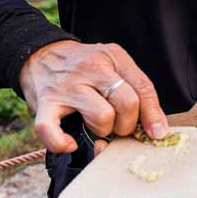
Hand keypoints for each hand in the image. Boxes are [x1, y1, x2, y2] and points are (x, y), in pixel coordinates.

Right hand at [19, 40, 167, 153]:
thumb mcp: (112, 64)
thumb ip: (137, 89)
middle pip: (127, 104)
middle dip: (127, 124)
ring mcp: (66, 86)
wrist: (39, 54)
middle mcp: (90, 68)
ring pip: (102, 118)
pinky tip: (70, 143)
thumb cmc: (82, 66)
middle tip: (117, 125)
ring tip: (95, 125)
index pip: (143, 87)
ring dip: (102, 131)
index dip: (152, 115)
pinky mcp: (45, 104)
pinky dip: (62, 143)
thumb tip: (157, 129)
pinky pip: (52, 131)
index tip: (155, 133)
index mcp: (111, 56)